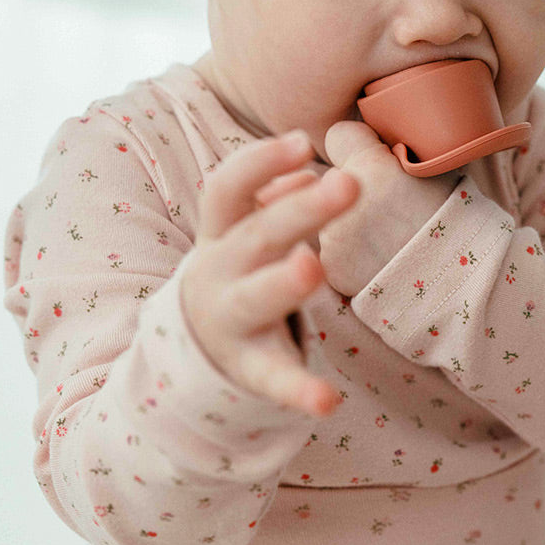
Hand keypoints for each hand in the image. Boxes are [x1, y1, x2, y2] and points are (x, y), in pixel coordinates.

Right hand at [180, 131, 358, 414]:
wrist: (195, 346)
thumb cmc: (237, 271)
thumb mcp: (242, 231)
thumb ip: (269, 197)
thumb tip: (303, 168)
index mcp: (219, 235)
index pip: (227, 190)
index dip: (259, 163)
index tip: (301, 142)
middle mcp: (218, 273)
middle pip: (257, 236)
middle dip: (301, 210)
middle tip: (350, 183)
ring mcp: (232, 322)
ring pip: (256, 299)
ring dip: (282, 281)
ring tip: (312, 267)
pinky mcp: (252, 368)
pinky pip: (275, 378)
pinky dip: (300, 391)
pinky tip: (328, 402)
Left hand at [314, 120, 459, 296]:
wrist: (460, 279)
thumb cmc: (453, 221)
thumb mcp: (434, 169)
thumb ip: (392, 152)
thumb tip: (370, 139)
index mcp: (371, 167)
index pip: (338, 135)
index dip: (355, 145)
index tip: (369, 156)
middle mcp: (344, 201)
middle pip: (332, 177)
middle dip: (349, 185)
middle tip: (386, 204)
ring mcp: (334, 238)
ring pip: (329, 213)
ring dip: (347, 220)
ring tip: (388, 236)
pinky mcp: (332, 267)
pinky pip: (331, 247)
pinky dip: (349, 252)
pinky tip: (378, 258)